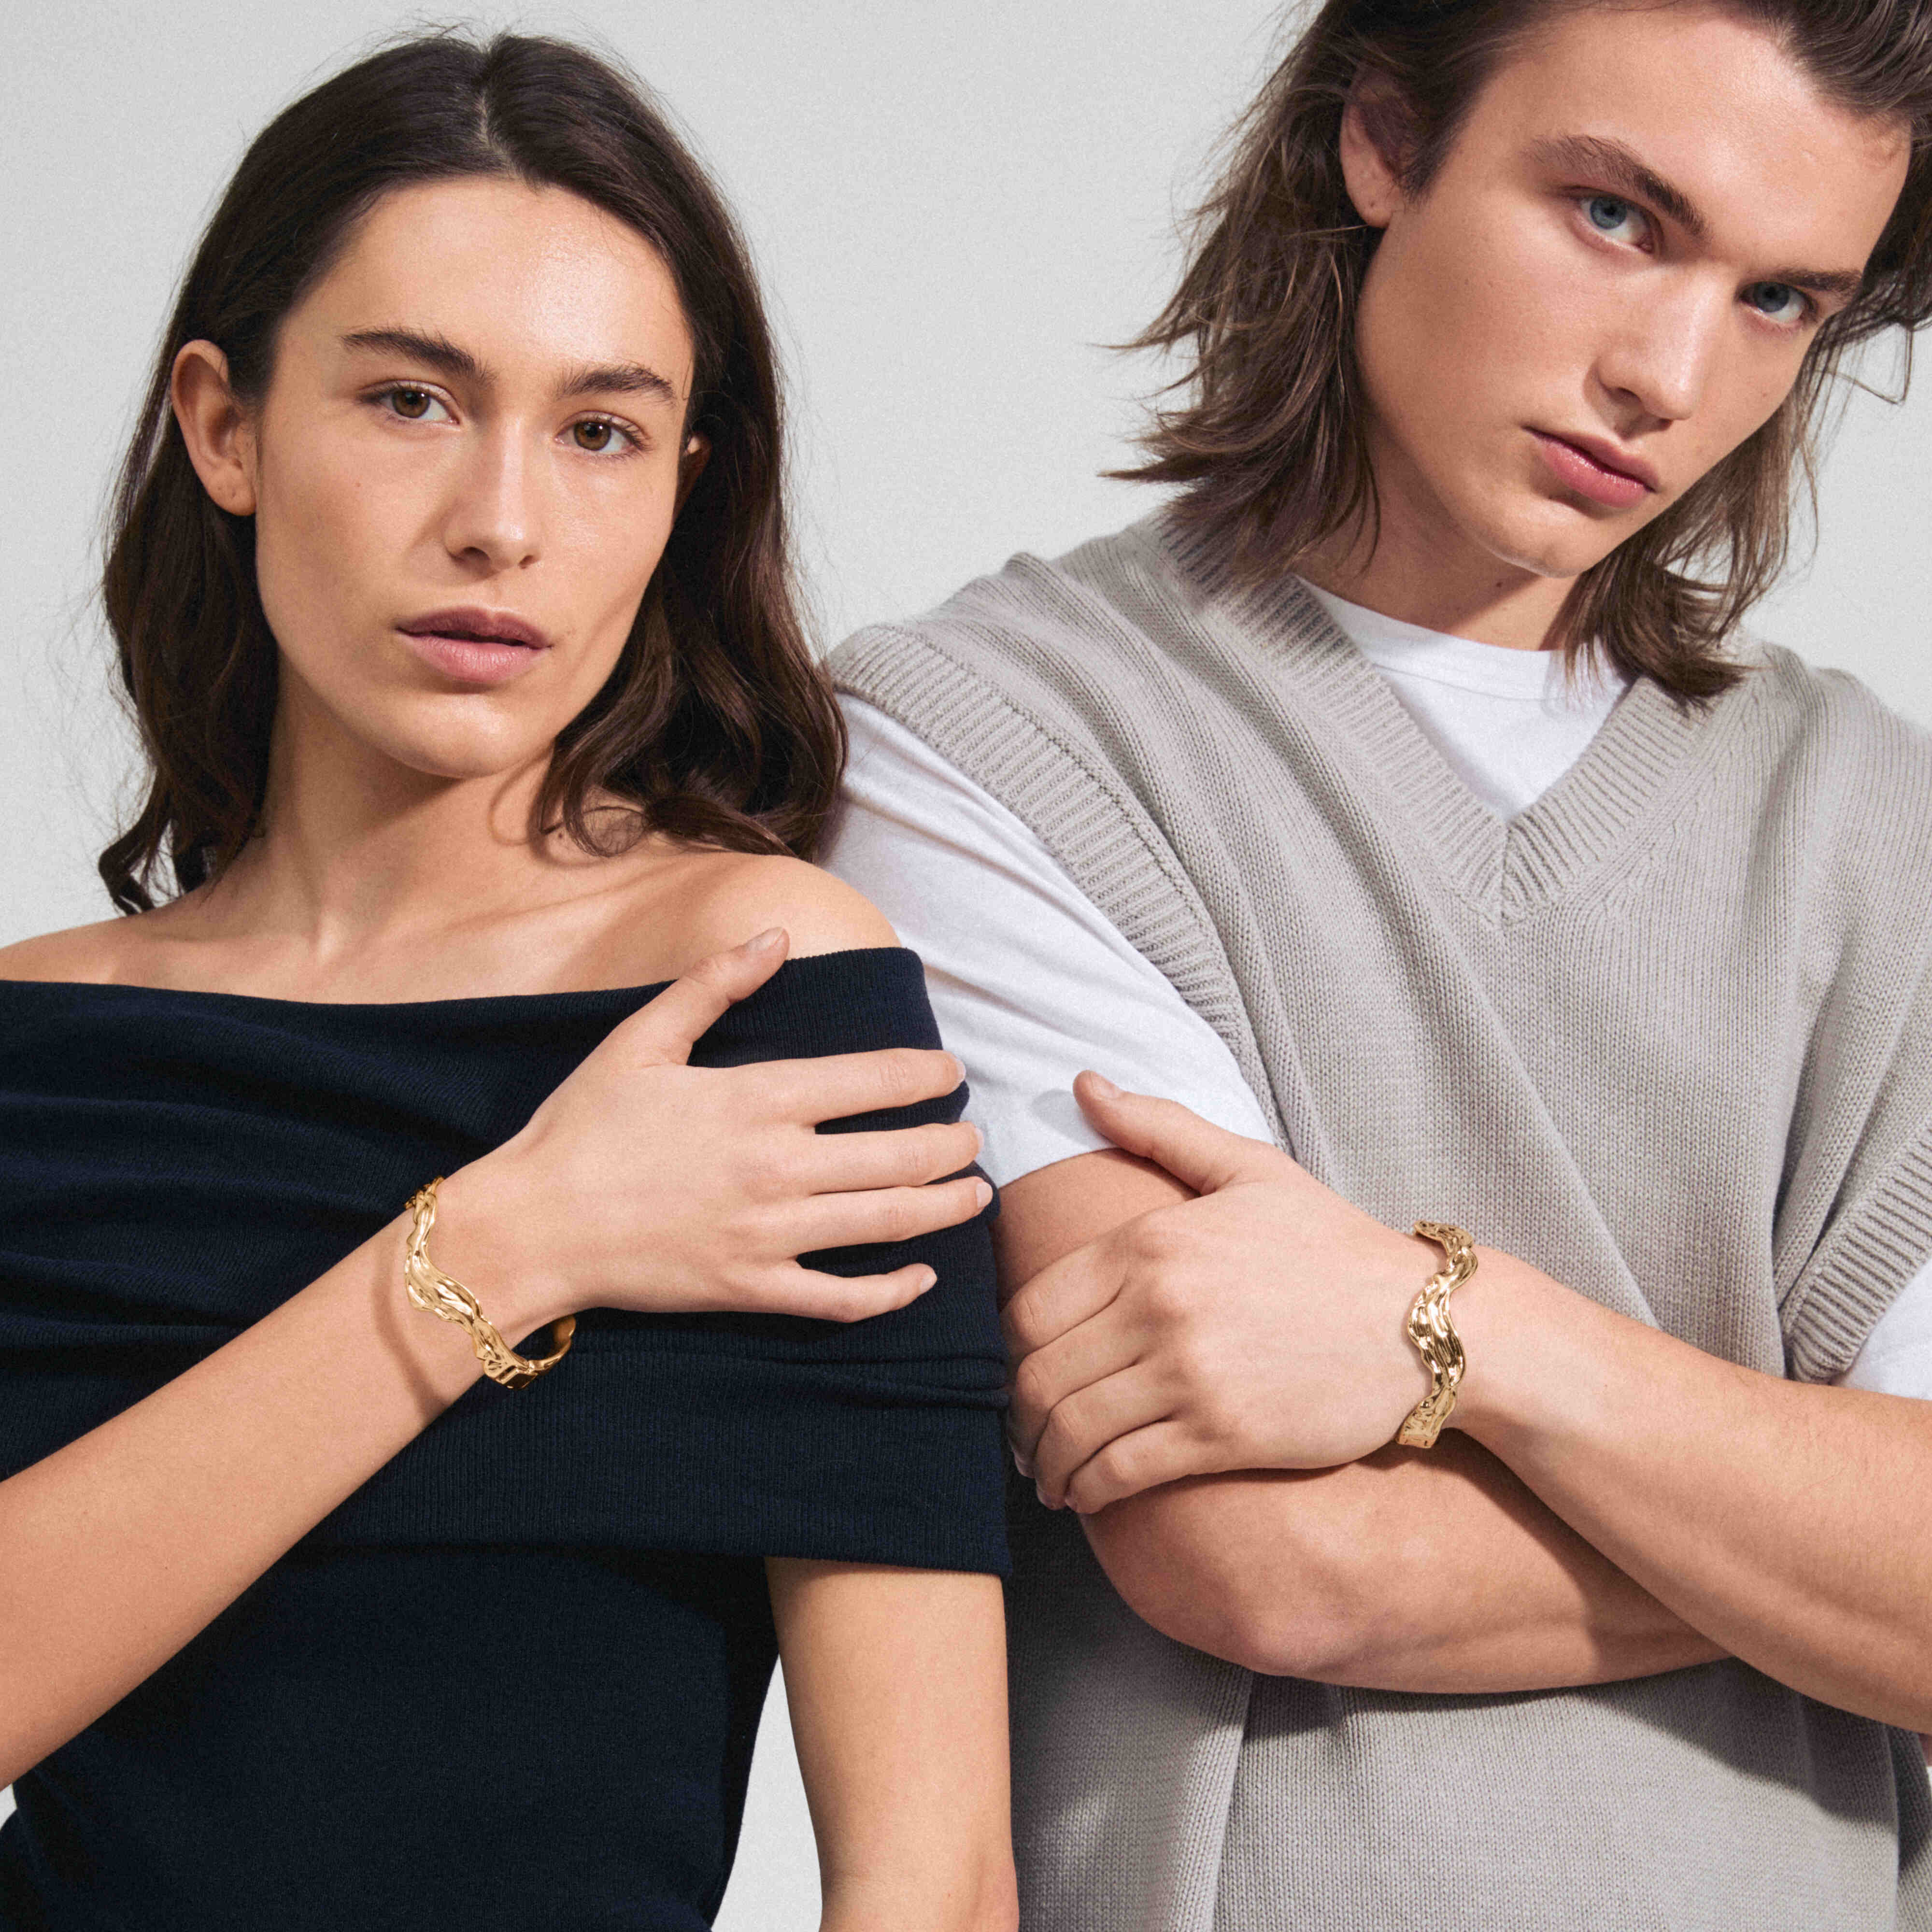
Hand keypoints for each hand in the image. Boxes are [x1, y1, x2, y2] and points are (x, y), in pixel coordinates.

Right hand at [442, 929, 989, 1329]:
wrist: (532, 1226)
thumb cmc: (582, 1127)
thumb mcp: (641, 1039)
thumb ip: (713, 985)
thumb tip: (775, 936)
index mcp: (756, 1099)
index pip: (872, 1080)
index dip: (925, 1075)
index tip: (951, 1072)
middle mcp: (777, 1167)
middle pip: (898, 1155)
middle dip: (951, 1145)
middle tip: (974, 1139)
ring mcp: (769, 1234)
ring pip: (886, 1222)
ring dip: (943, 1209)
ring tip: (975, 1195)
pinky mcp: (751, 1289)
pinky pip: (839, 1298)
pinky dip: (889, 1292)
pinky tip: (921, 1279)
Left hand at [1004, 1073, 1432, 1513]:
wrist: (1426, 1323)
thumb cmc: (1333, 1244)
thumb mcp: (1249, 1168)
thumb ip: (1158, 1127)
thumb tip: (1082, 1083)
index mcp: (1149, 1242)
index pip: (1029, 1308)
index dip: (1007, 1350)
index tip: (1015, 1370)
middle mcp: (1157, 1306)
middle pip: (1038, 1374)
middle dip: (1016, 1413)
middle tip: (1020, 1431)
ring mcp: (1187, 1374)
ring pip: (1069, 1428)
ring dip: (1042, 1460)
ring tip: (1044, 1471)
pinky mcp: (1221, 1435)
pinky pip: (1119, 1471)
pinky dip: (1085, 1489)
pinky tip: (1082, 1493)